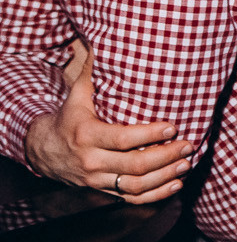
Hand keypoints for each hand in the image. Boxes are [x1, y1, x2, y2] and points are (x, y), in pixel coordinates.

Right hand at [23, 42, 192, 201]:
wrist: (44, 150)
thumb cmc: (69, 118)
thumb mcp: (77, 95)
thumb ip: (93, 72)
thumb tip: (101, 42)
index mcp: (86, 134)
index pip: (123, 138)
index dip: (151, 134)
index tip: (173, 126)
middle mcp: (91, 160)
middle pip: (134, 165)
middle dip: (166, 156)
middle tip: (188, 145)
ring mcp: (97, 180)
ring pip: (136, 185)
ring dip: (165, 176)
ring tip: (186, 163)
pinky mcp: (103, 192)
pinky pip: (132, 199)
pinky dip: (157, 195)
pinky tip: (176, 184)